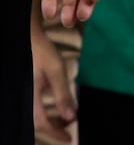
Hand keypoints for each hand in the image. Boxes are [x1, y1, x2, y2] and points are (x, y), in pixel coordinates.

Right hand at [31, 23, 75, 137]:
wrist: (26, 38)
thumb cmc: (41, 52)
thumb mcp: (56, 71)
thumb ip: (63, 95)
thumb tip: (71, 118)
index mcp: (29, 96)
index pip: (40, 124)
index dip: (55, 134)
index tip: (70, 139)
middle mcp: (22, 98)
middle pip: (34, 124)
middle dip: (52, 131)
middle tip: (68, 133)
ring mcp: (22, 96)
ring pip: (33, 118)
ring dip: (49, 123)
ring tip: (65, 122)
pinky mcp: (23, 92)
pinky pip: (32, 110)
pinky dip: (44, 115)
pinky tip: (56, 112)